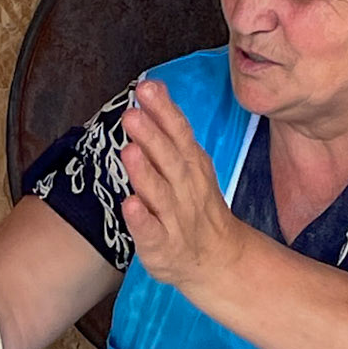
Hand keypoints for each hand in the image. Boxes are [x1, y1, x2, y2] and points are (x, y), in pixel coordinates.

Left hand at [120, 79, 248, 292]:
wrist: (217, 260)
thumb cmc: (194, 206)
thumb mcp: (189, 164)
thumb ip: (169, 130)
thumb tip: (150, 89)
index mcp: (191, 165)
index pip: (179, 133)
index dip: (163, 110)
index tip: (146, 88)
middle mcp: (185, 188)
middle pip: (169, 159)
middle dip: (152, 136)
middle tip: (132, 115)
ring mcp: (175, 218)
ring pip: (159, 193)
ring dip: (145, 173)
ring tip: (130, 152)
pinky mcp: (163, 245)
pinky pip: (152, 232)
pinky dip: (141, 219)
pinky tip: (130, 204)